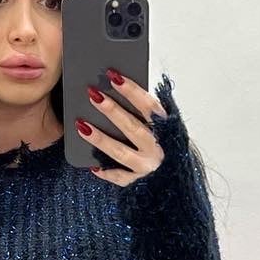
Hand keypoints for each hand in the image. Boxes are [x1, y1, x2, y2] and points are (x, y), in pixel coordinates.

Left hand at [75, 69, 168, 186]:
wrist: (178, 180)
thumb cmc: (167, 147)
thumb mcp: (163, 126)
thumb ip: (146, 113)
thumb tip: (117, 89)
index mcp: (167, 129)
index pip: (149, 106)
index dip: (132, 90)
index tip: (114, 76)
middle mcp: (158, 149)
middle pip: (133, 127)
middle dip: (112, 110)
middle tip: (93, 95)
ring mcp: (148, 167)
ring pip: (121, 152)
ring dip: (101, 139)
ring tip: (82, 125)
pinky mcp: (139, 183)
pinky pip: (119, 177)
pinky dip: (106, 172)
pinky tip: (92, 165)